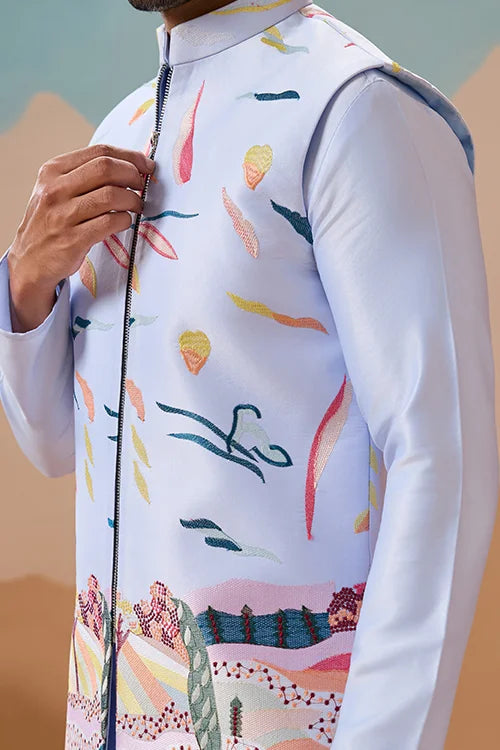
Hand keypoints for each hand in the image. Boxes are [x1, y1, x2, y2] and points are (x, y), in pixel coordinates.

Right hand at [6, 144, 154, 331]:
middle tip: (142, 187)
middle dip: (133, 176)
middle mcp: (56, 189)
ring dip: (132, 200)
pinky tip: (125, 222)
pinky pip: (110, 223)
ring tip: (137, 207)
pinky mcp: (73, 239)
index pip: (99, 152)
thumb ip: (85, 176)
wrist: (30, 261)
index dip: (130, 157)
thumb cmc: (51, 223)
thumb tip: (128, 166)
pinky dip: (125, 221)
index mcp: (53, 171)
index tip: (146, 165)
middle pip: (106, 168)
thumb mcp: (57, 191)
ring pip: (111, 195)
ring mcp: (63, 215)